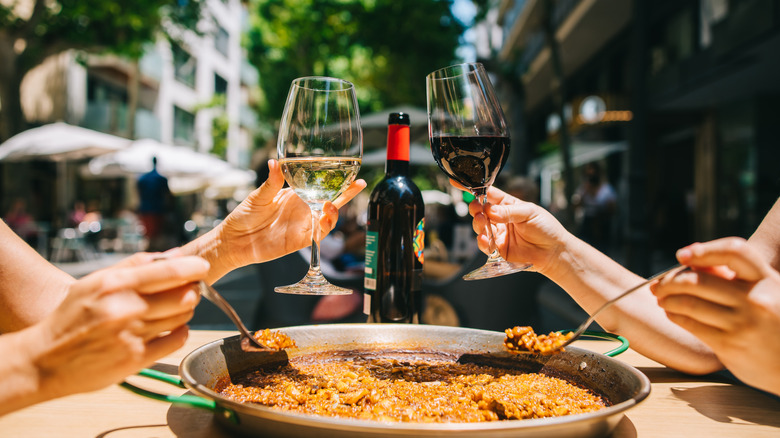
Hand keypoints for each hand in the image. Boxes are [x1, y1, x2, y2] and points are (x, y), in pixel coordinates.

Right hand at [20, 253, 208, 402]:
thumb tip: (174, 254)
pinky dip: (179, 332)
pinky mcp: (136, 359)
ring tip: (169, 309)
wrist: (44, 360)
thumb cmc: (71, 317)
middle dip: (191, 290)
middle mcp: (125, 309)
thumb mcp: (95, 282)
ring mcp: (132, 336)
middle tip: (187, 289)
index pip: (170, 271)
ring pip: (183, 317)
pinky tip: (167, 329)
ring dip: (184, 311)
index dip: (194, 268)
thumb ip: (135, 265)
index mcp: (115, 284)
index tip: (202, 267)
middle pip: (185, 295)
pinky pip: (176, 340)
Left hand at [181, 159, 365, 280]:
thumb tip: (275, 162)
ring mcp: (302, 226)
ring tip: (331, 205)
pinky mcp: (299, 241)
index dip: (336, 181)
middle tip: (358, 184)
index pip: (320, 186)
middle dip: (347, 194)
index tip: (351, 173)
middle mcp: (303, 210)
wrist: (234, 240)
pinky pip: (317, 236)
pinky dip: (323, 229)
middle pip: (331, 202)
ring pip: (327, 220)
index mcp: (295, 195)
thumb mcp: (258, 196)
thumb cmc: (244, 216)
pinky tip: (323, 219)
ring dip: (334, 212)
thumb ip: (271, 182)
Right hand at [465, 185, 571, 275]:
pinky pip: (485, 245)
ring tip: (482, 222)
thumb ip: (508, 212)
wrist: (554, 252)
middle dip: (475, 208)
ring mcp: (498, 234)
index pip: (488, 194)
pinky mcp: (498, 250)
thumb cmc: (546, 228)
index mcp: (508, 205)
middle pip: (480, 211)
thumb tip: (489, 210)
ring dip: (478, 224)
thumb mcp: (529, 213)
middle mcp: (500, 219)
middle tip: (477, 209)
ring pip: (480, 227)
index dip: (474, 188)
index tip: (459, 183)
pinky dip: (483, 242)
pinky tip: (486, 239)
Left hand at [652, 237, 779, 394]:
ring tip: (662, 298)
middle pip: (698, 279)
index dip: (704, 250)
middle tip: (659, 284)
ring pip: (689, 302)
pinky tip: (672, 313)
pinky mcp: (729, 345)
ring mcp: (742, 323)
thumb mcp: (766, 293)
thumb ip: (735, 277)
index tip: (682, 255)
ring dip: (667, 298)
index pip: (735, 251)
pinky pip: (691, 324)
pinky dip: (674, 315)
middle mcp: (756, 299)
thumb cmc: (774, 324)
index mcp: (768, 280)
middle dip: (670, 280)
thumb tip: (691, 260)